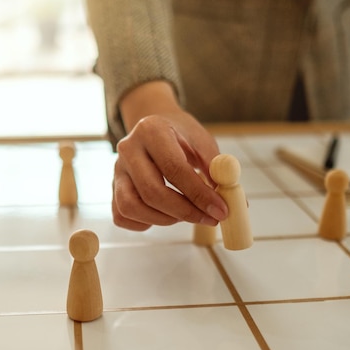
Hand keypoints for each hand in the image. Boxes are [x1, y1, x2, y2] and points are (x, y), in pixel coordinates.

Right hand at [112, 82, 228, 230]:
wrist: (154, 126)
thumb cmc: (181, 135)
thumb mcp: (202, 142)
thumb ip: (217, 170)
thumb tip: (237, 205)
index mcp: (151, 130)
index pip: (174, 168)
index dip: (199, 194)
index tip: (221, 210)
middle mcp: (128, 148)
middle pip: (151, 191)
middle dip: (184, 212)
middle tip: (209, 219)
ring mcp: (116, 170)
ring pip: (132, 206)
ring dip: (165, 219)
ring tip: (187, 213)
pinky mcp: (112, 187)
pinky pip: (122, 216)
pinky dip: (145, 223)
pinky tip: (165, 214)